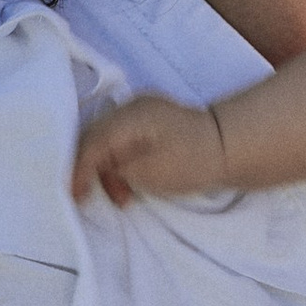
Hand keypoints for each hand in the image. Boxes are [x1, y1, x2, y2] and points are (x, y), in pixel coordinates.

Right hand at [71, 92, 229, 205]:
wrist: (232, 147)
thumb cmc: (193, 161)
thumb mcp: (149, 172)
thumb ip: (117, 168)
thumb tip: (99, 168)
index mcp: (129, 117)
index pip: (90, 142)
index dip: (77, 170)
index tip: (72, 196)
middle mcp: (132, 107)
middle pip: (94, 137)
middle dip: (88, 169)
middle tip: (89, 197)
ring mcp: (143, 112)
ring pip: (107, 140)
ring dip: (106, 169)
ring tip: (121, 197)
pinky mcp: (153, 123)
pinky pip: (122, 141)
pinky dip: (119, 163)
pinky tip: (128, 183)